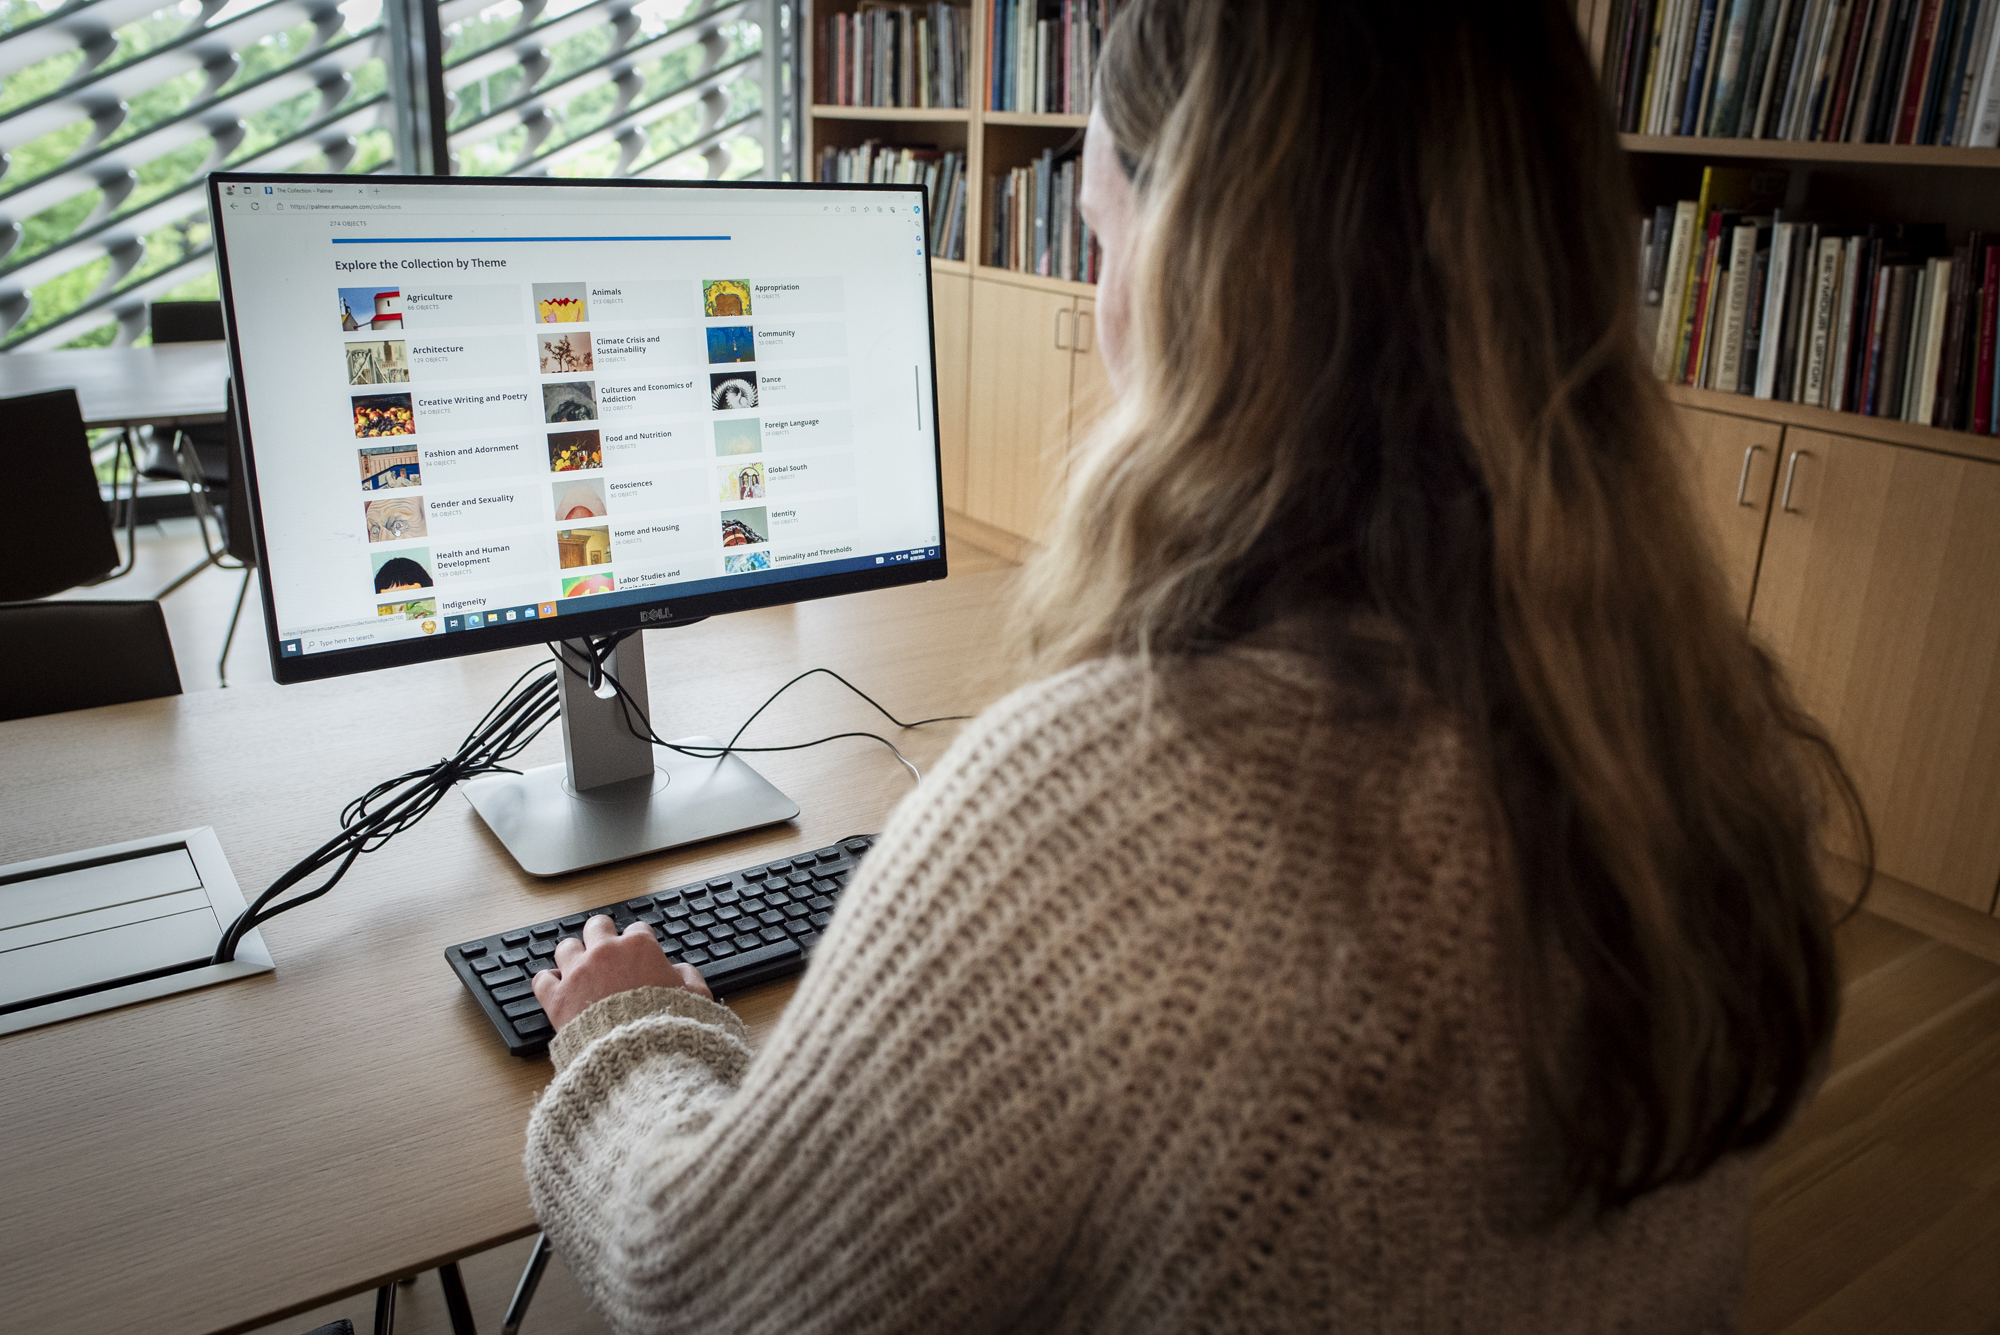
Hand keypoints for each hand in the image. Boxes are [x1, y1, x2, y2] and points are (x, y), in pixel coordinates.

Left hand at [532, 915, 711, 1030]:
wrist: (638, 1055)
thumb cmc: (668, 1025)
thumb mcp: (696, 998)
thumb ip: (689, 977)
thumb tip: (681, 971)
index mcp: (639, 947)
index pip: (637, 930)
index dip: (640, 944)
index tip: (640, 956)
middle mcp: (605, 953)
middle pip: (596, 926)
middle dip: (601, 936)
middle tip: (605, 951)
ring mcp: (577, 973)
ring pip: (565, 947)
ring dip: (572, 956)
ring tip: (578, 969)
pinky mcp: (557, 998)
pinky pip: (542, 979)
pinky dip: (548, 983)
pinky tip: (556, 990)